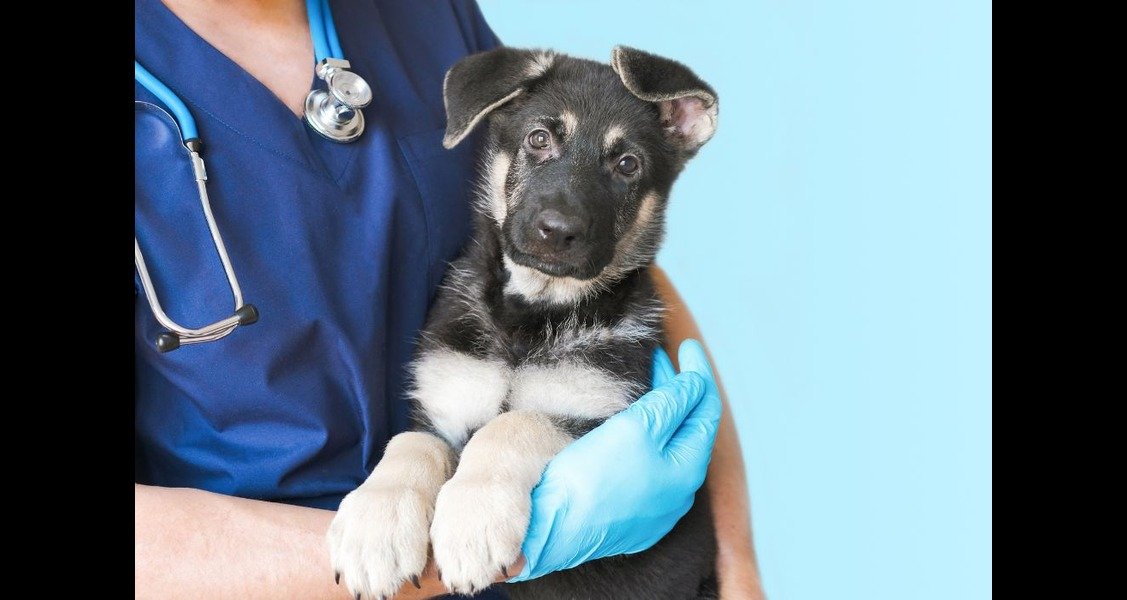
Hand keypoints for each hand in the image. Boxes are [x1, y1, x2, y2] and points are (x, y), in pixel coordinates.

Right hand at [508, 339, 722, 581]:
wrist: (549, 527)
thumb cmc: (593, 477)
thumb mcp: (637, 428)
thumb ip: (672, 403)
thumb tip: (695, 384)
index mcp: (687, 472)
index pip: (705, 412)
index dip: (698, 375)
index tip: (687, 346)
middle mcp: (678, 494)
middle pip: (687, 430)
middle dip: (677, 391)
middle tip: (661, 358)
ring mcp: (653, 508)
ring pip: (667, 449)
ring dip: (662, 414)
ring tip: (648, 385)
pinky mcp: (628, 514)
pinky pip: (648, 467)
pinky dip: (646, 438)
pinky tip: (631, 425)